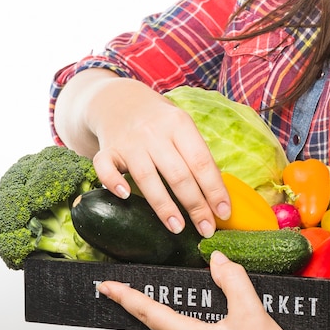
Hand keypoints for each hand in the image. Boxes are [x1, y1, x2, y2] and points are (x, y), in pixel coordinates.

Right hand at [54, 70, 230, 235]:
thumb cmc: (159, 122)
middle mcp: (154, 133)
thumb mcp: (182, 127)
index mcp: (179, 124)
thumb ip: (196, 154)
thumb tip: (217, 194)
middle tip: (206, 228)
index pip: (201, 161)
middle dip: (195, 205)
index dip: (214, 189)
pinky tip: (125, 196)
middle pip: (178, 174)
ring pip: (147, 177)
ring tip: (178, 227)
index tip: (224, 213)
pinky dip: (114, 182)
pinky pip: (105, 168)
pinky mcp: (106, 150)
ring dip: (164, 206)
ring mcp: (129, 142)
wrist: (117, 101)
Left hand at [97, 252, 329, 329]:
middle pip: (161, 326)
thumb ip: (232, 279)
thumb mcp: (250, 310)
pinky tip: (211, 324)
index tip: (106, 287)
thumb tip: (217, 260)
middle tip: (145, 288)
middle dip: (150, 307)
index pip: (149, 314)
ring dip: (174, 320)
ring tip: (184, 301)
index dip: (126, 297)